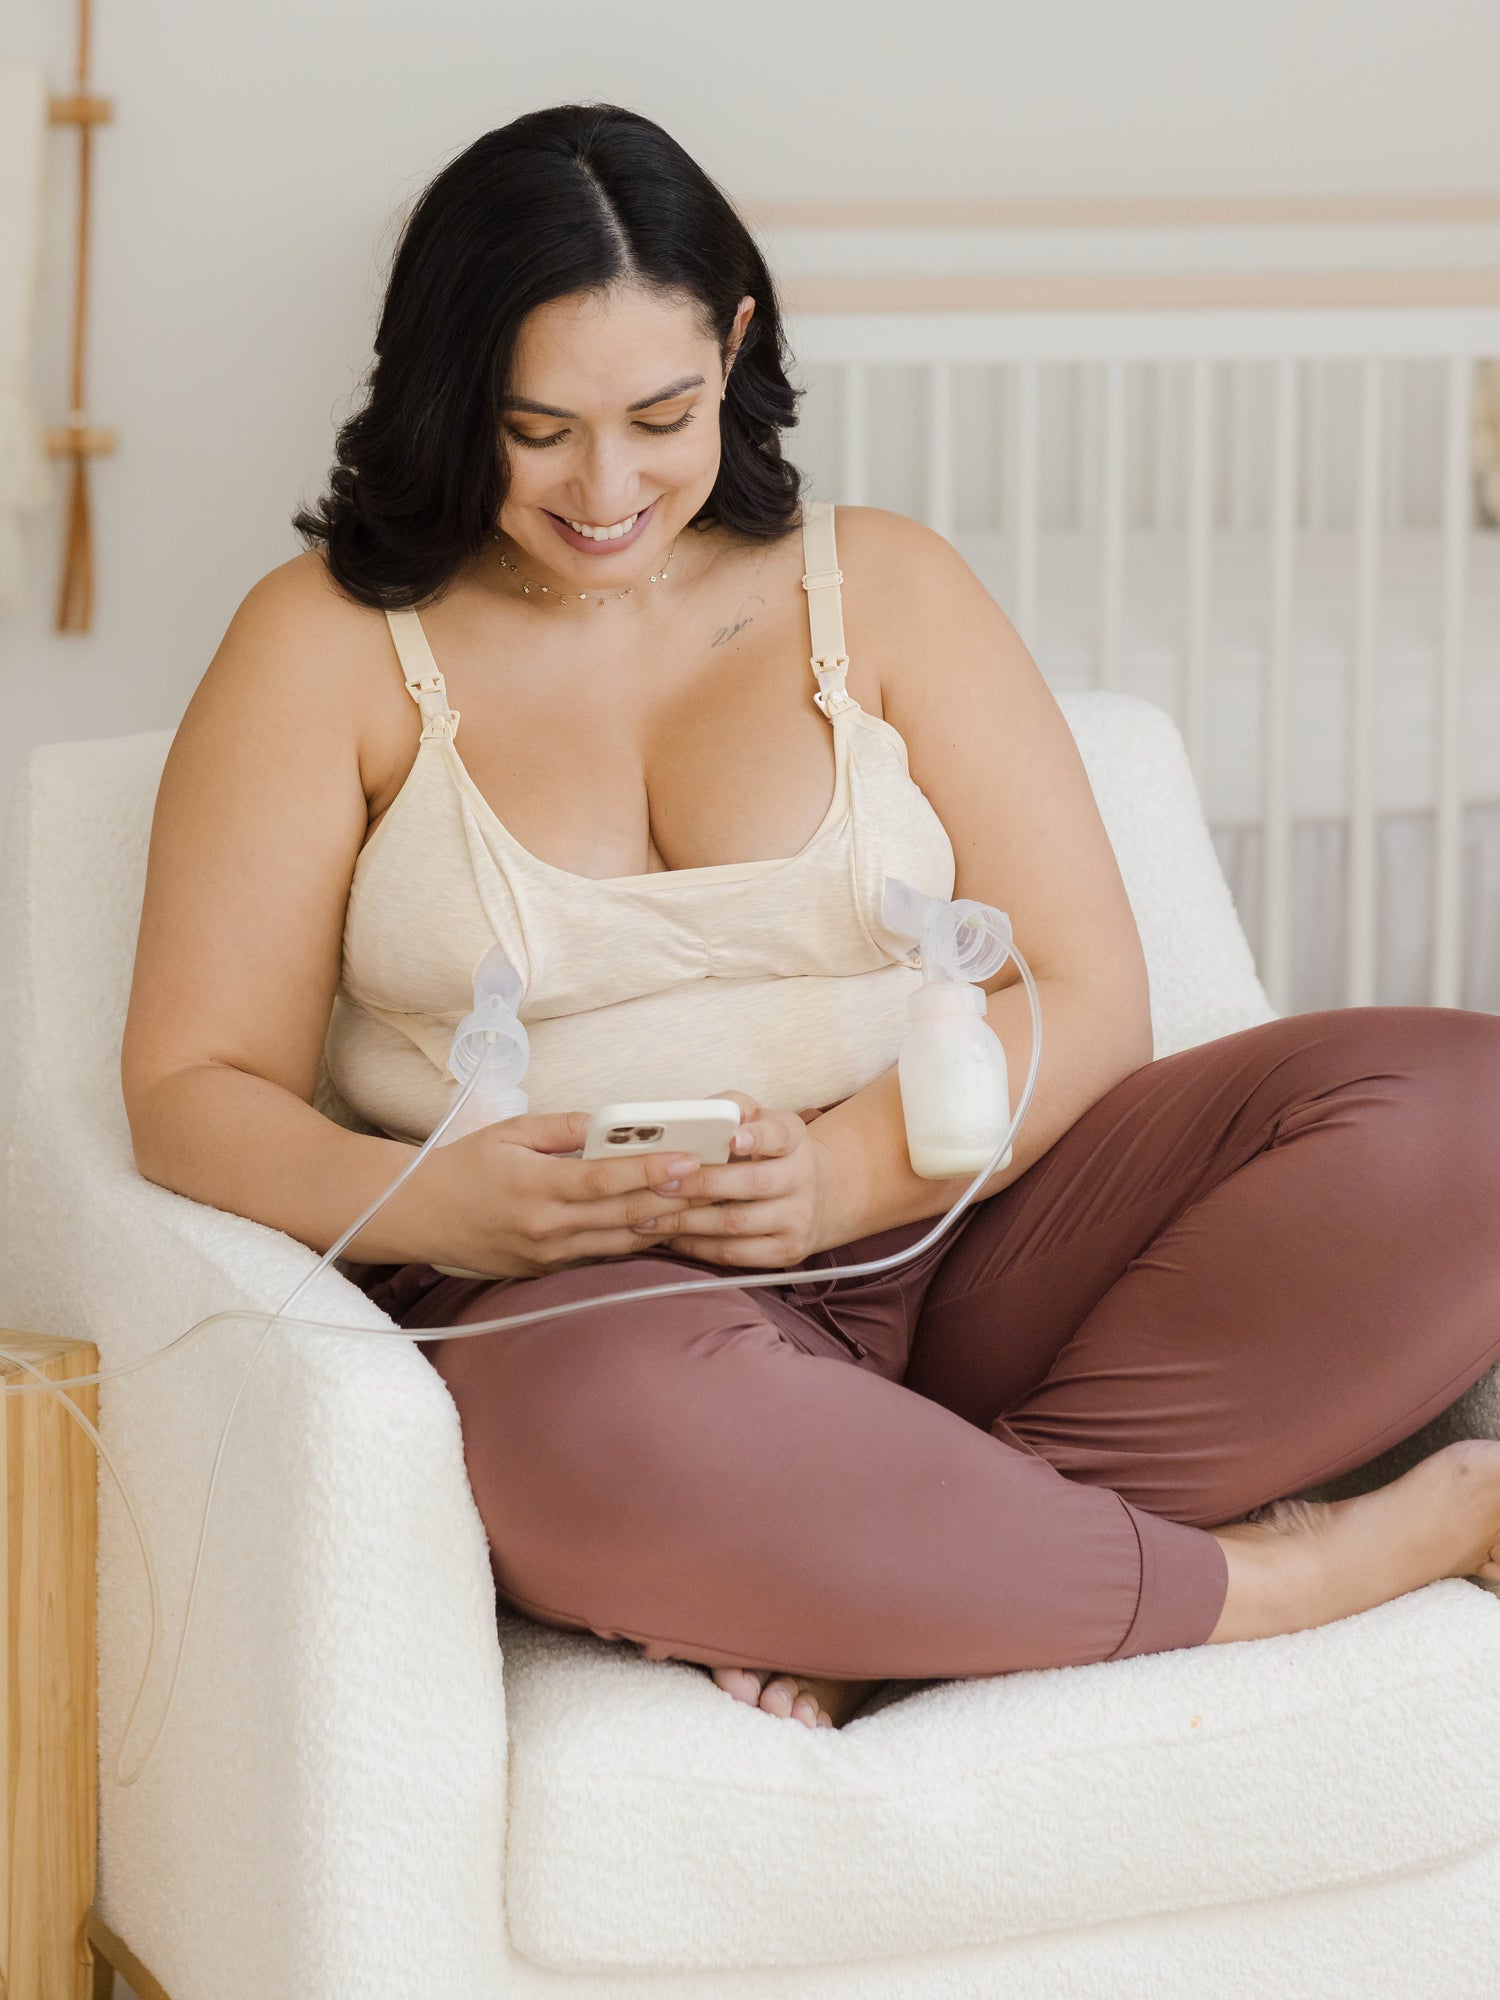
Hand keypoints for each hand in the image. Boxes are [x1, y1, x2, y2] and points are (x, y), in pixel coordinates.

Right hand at [430, 1109, 701, 1279]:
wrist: (421, 1216)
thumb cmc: (464, 1167)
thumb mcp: (508, 1132)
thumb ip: (562, 1127)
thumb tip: (608, 1123)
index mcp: (535, 1185)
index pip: (604, 1178)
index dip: (649, 1170)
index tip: (688, 1159)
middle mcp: (546, 1226)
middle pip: (623, 1215)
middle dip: (674, 1198)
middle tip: (715, 1181)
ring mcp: (549, 1255)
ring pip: (621, 1241)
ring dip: (665, 1224)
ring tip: (703, 1204)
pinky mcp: (549, 1271)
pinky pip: (603, 1254)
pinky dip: (636, 1240)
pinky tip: (665, 1225)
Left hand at [630, 1089, 845, 1268]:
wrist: (819, 1198)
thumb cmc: (772, 1155)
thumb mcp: (764, 1122)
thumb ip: (734, 1109)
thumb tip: (700, 1109)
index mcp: (794, 1140)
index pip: (780, 1136)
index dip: (757, 1137)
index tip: (733, 1138)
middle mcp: (802, 1179)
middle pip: (752, 1184)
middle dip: (701, 1185)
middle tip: (660, 1182)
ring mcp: (797, 1219)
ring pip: (736, 1223)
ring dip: (687, 1220)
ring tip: (648, 1215)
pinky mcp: (787, 1253)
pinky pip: (735, 1253)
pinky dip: (698, 1246)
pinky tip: (672, 1236)